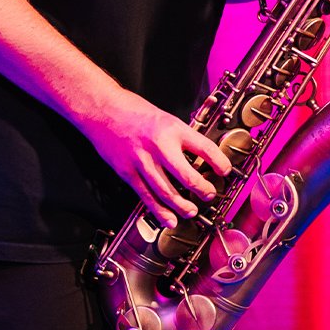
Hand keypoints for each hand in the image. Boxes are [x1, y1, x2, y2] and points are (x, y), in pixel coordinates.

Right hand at [80, 91, 232, 228]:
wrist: (104, 110)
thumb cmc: (134, 111)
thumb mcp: (165, 118)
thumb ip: (180, 137)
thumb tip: (199, 156)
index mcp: (172, 129)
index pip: (204, 148)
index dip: (219, 162)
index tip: (225, 171)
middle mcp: (159, 146)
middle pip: (187, 176)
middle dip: (202, 190)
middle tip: (209, 195)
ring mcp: (142, 161)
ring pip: (167, 191)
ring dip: (182, 206)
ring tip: (192, 211)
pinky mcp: (128, 172)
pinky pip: (146, 195)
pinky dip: (158, 211)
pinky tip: (168, 219)